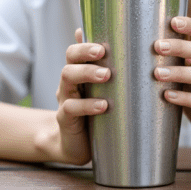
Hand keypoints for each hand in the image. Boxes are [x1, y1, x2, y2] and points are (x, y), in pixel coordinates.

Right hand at [54, 28, 109, 163]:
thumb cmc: (94, 113)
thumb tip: (125, 50)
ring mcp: (65, 99)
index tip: (103, 45)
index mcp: (78, 73)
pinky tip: (102, 105)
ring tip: (106, 75)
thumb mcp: (103, 91)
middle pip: (70, 59)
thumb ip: (110, 73)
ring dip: (87, 73)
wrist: (74, 144)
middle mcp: (69, 83)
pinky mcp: (65, 119)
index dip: (85, 45)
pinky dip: (87, 105)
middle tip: (102, 53)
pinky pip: (71, 108)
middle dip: (85, 53)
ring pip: (67, 78)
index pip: (75, 52)